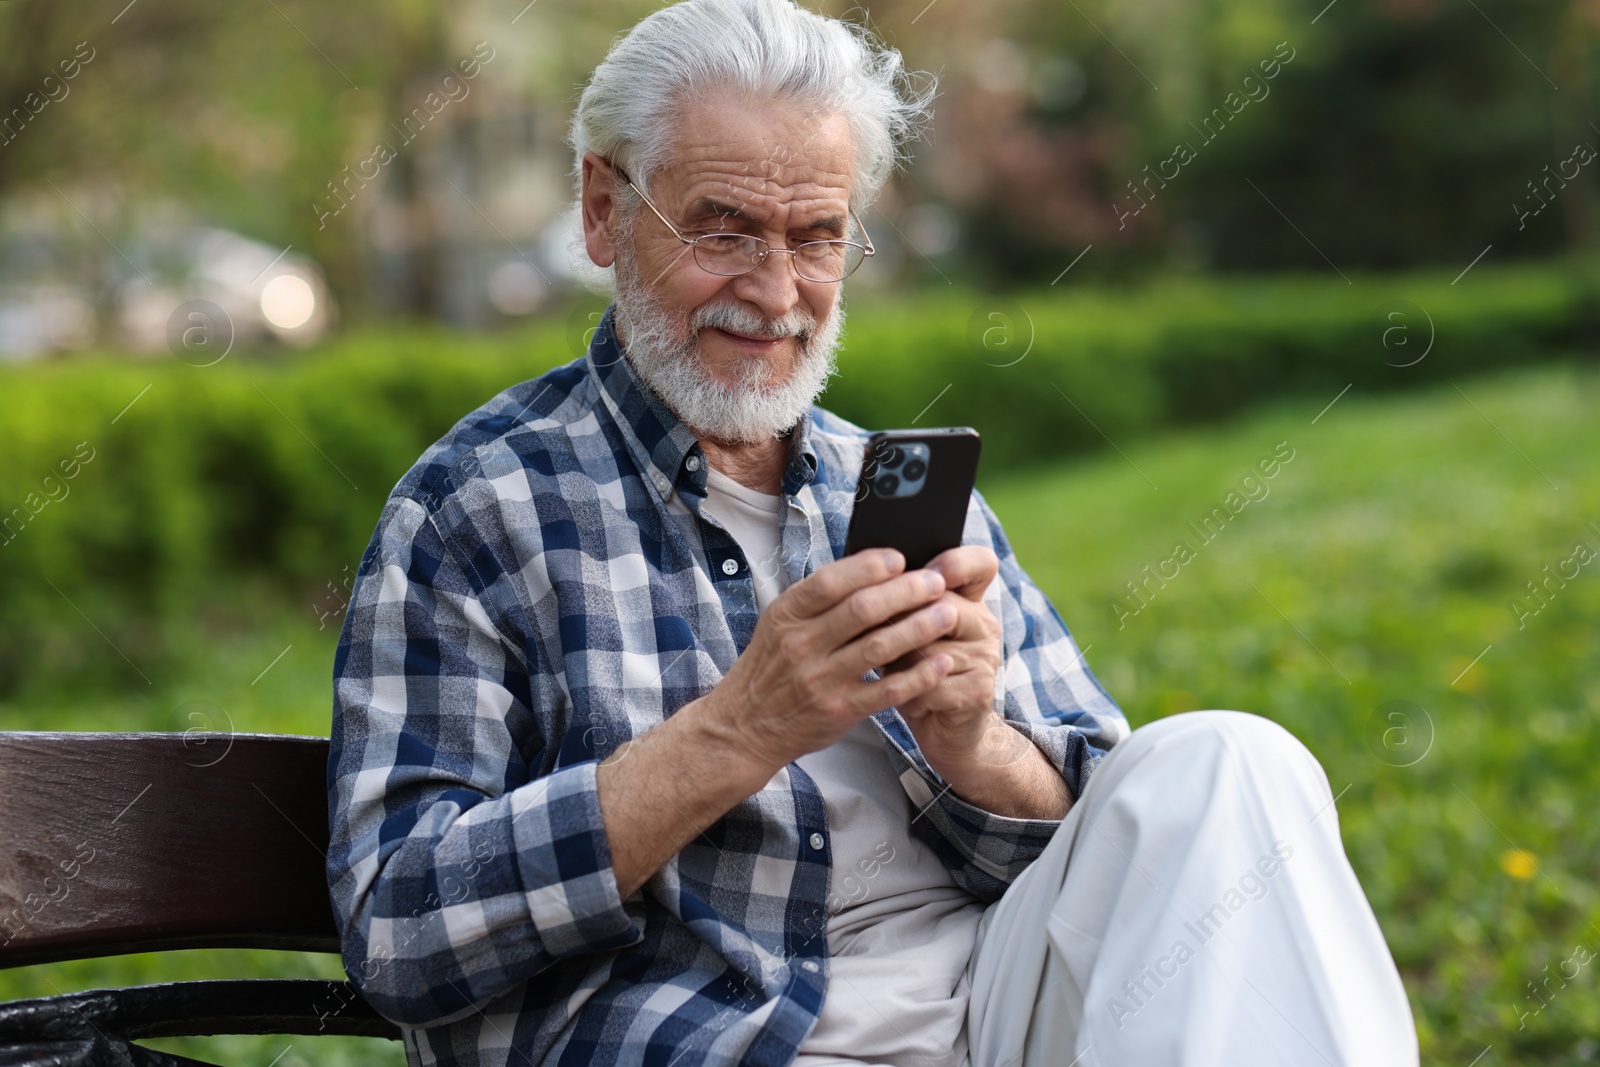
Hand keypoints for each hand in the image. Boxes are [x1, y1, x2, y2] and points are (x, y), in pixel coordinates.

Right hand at [701, 548, 958, 771]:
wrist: (744, 726)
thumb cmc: (772, 667)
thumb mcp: (780, 625)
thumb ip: (819, 599)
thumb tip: (872, 565)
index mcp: (787, 615)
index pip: (829, 581)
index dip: (868, 566)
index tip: (900, 557)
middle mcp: (800, 644)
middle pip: (862, 609)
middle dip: (905, 591)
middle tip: (936, 581)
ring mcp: (819, 679)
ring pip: (878, 647)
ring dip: (919, 628)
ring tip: (948, 613)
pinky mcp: (838, 711)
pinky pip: (886, 691)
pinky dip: (917, 676)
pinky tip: (940, 662)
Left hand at [884, 546, 1009, 781]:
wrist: (943, 730)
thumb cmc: (913, 672)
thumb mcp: (905, 632)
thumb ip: (896, 604)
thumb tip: (861, 580)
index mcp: (968, 600)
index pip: (980, 563)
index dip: (957, 562)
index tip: (931, 571)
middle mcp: (983, 624)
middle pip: (940, 605)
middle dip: (899, 622)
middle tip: (871, 636)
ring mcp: (986, 658)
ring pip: (927, 648)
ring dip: (897, 664)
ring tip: (888, 673)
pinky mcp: (978, 691)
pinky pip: (929, 684)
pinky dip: (907, 695)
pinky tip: (905, 701)